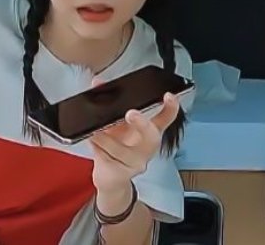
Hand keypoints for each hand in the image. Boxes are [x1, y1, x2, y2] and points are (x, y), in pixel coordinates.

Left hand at [88, 78, 180, 195]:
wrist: (110, 178)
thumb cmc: (115, 147)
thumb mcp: (115, 125)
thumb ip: (110, 105)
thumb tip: (98, 84)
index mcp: (149, 132)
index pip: (166, 119)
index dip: (171, 107)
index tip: (169, 96)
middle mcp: (146, 148)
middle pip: (152, 137)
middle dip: (142, 123)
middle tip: (131, 113)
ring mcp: (135, 163)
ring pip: (122, 150)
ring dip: (107, 139)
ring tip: (96, 131)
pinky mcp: (121, 174)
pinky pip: (109, 160)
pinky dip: (98, 149)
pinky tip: (93, 142)